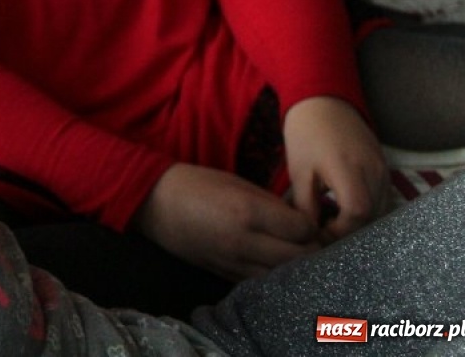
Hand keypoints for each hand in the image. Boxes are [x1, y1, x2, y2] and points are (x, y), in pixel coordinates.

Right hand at [134, 163, 320, 279]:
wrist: (153, 202)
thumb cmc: (196, 184)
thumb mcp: (237, 183)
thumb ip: (271, 204)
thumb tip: (300, 221)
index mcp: (248, 211)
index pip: (303, 230)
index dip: (312, 226)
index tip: (308, 220)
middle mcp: (244, 242)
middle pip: (299, 258)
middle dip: (311, 249)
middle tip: (308, 239)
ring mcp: (233, 262)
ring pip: (282, 275)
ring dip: (293, 266)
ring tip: (292, 252)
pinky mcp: (223, 274)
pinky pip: (260, 281)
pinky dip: (272, 275)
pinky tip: (271, 263)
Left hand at [282, 96, 390, 242]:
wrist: (322, 102)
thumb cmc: (306, 135)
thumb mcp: (300, 172)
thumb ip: (307, 207)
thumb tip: (310, 236)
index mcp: (351, 170)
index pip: (357, 215)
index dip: (339, 232)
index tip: (318, 234)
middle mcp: (375, 172)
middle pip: (372, 218)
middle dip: (348, 232)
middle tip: (323, 232)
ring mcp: (384, 170)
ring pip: (380, 211)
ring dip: (358, 223)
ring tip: (331, 220)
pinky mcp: (385, 168)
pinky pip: (382, 199)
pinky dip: (366, 210)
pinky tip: (343, 209)